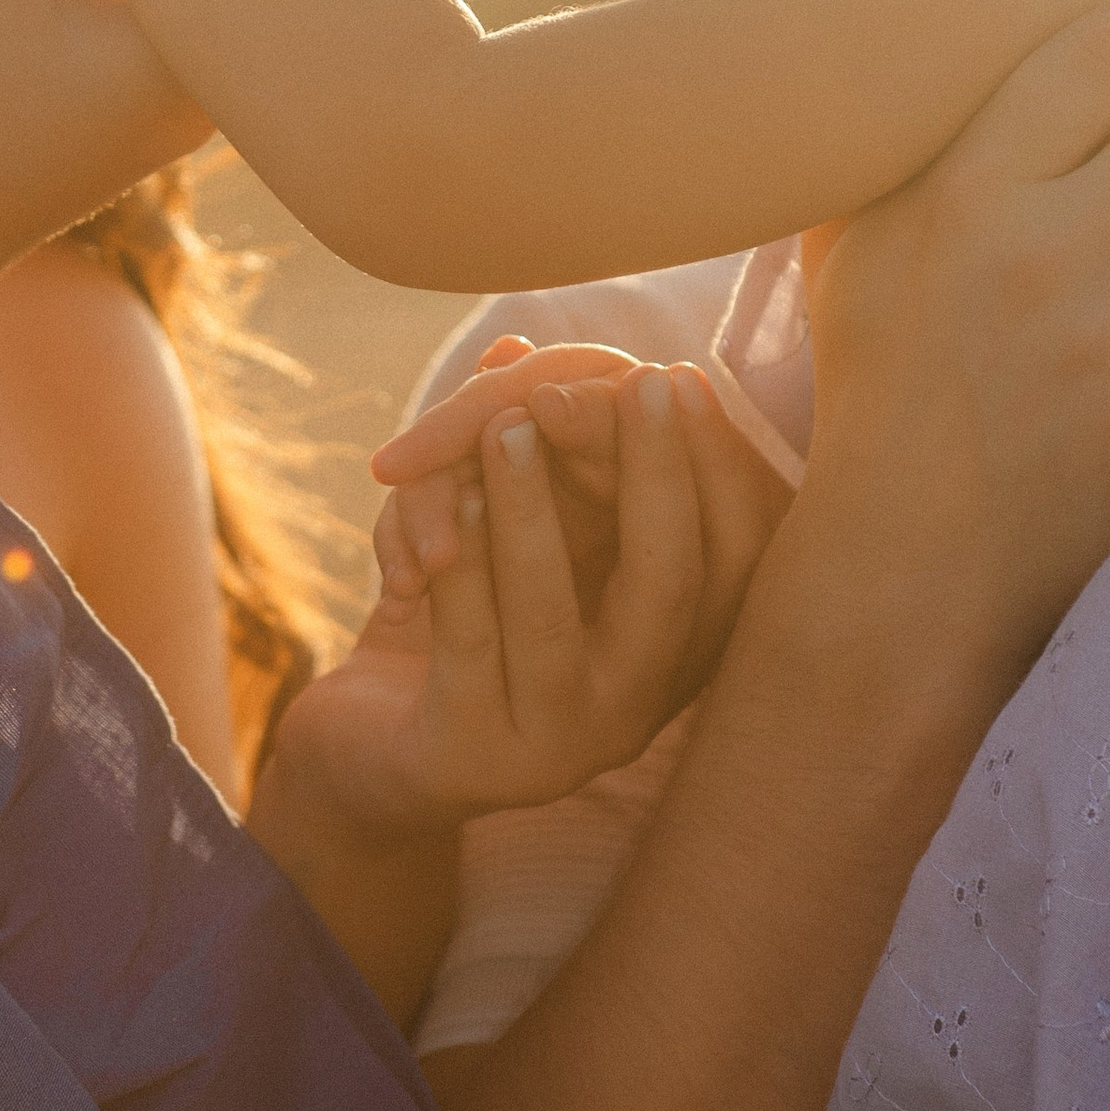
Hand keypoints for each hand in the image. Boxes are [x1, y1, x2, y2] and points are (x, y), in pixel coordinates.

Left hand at [267, 368, 714, 835]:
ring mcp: (557, 747)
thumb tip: (516, 349)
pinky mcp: (472, 761)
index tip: (683, 377)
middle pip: (673, 586)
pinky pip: (465, 644)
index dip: (719, 463)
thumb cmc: (465, 621)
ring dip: (528, 510)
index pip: (737, 556)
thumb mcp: (511, 534)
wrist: (372, 752)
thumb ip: (528, 455)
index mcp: (673, 650)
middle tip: (639, 379)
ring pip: (550, 616)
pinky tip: (440, 506)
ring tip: (506, 426)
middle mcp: (636, 708)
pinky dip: (454, 565)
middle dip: (658, 473)